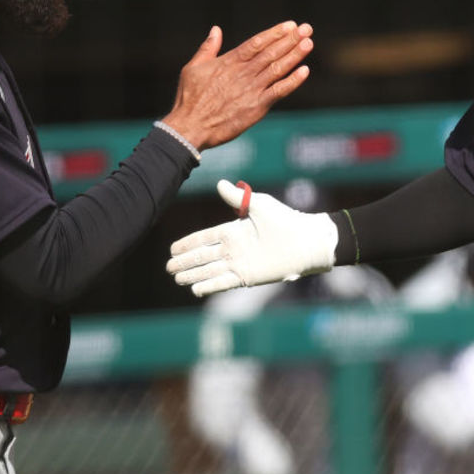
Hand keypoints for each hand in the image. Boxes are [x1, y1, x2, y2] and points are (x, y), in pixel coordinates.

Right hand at [161, 21, 312, 150]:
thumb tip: (215, 29)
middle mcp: (243, 73)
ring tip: (308, 43)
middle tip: (307, 28)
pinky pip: (279, 91)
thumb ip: (208, 48)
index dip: (275, 33)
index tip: (290, 25)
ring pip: (278, 68)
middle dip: (290, 40)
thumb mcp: (193, 67)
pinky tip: (305, 71)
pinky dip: (292, 81)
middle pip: (271, 52)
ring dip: (294, 55)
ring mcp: (252, 89)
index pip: (257, 42)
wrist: (190, 126)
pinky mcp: (257, 107)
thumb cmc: (189, 98)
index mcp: (229, 61)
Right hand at [167, 180, 336, 295]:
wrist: (305, 242)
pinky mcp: (247, 277)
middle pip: (203, 257)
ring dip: (193, 275)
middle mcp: (233, 248)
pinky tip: (196, 290)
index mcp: (233, 230)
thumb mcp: (260, 205)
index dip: (188, 244)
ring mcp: (239, 263)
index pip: (204, 238)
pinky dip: (209, 286)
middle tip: (168, 268)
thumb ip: (238, 198)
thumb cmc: (286, 220)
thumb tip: (220, 183)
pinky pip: (223, 282)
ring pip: (209, 270)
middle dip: (185, 262)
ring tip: (177, 279)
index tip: (172, 249)